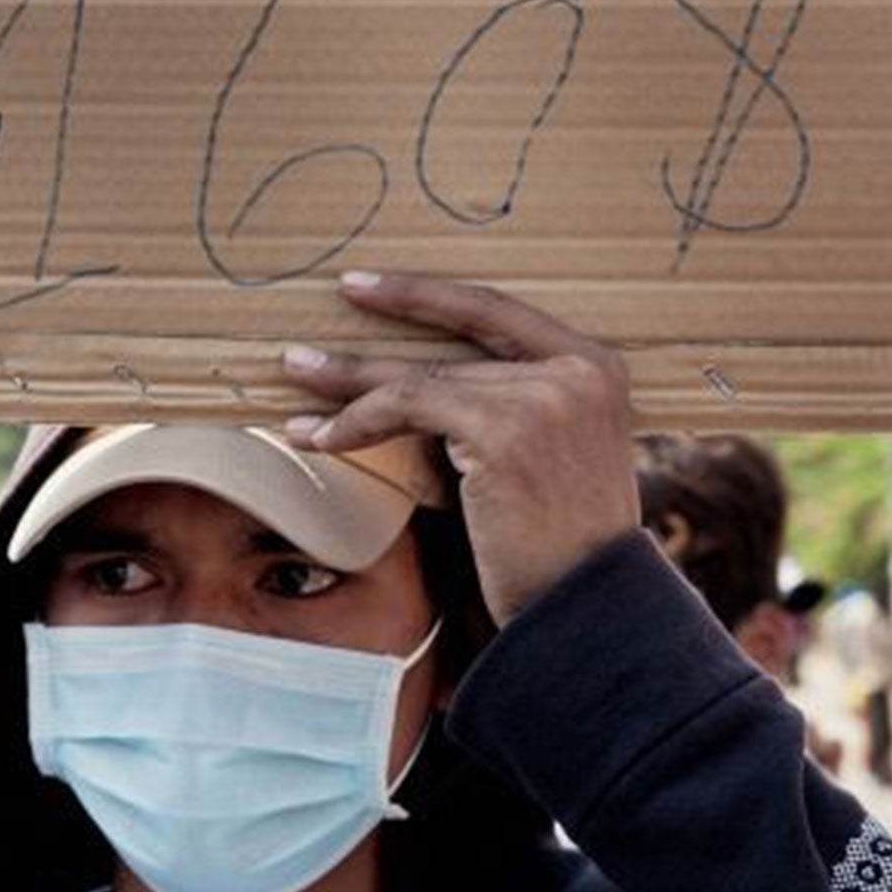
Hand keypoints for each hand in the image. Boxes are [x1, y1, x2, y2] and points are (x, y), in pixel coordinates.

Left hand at [282, 271, 638, 625]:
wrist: (584, 606)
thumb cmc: (554, 547)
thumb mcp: (541, 458)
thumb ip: (497, 413)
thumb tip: (403, 394)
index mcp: (596, 366)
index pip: (496, 311)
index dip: (425, 296)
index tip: (366, 285)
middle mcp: (577, 370)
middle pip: (449, 348)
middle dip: (370, 349)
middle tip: (303, 350)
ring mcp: (543, 395)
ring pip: (420, 381)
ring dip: (348, 390)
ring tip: (295, 395)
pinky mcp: (504, 429)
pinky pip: (408, 408)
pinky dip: (358, 422)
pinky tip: (322, 438)